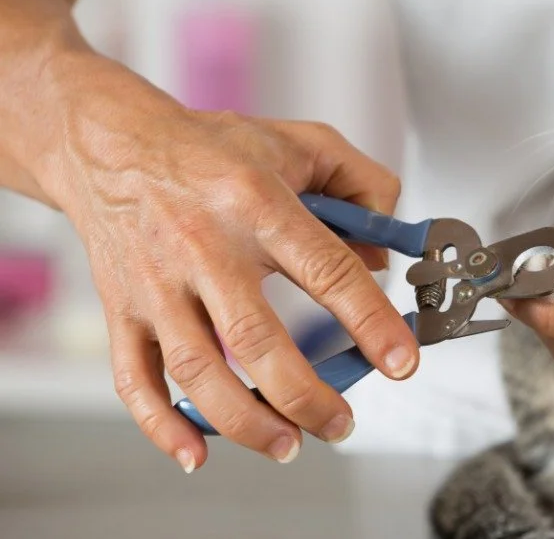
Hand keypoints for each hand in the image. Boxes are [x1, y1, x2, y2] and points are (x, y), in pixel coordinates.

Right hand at [38, 53, 417, 471]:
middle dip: (305, 394)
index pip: (327, 270)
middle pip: (256, 337)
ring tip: (289, 444)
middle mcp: (203, 245)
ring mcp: (157, 282)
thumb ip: (364, 188)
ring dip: (246, 419)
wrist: (111, 144)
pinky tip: (197, 451)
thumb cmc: (213, 149)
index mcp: (256, 202)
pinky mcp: (121, 307)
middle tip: (340, 423)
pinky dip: (163, 423)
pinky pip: (134, 377)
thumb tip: (385, 258)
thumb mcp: (305, 143)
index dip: (370, 322)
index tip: (400, 362)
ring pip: (198, 368)